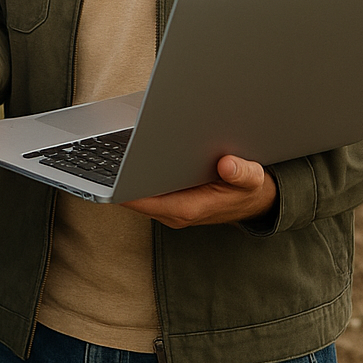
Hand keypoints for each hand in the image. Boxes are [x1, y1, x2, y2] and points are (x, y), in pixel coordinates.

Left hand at [121, 155, 277, 228]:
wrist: (254, 203)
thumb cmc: (249, 191)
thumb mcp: (253, 179)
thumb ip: (242, 173)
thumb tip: (227, 164)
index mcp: (188, 208)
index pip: (144, 200)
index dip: (124, 185)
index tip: (110, 167)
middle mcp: (174, 212)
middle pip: (134, 197)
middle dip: (121, 176)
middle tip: (108, 150)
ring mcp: (170, 209)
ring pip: (137, 195)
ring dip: (126, 177)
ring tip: (114, 151)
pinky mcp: (169, 203)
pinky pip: (145, 192)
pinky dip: (136, 178)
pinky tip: (131, 160)